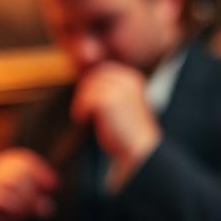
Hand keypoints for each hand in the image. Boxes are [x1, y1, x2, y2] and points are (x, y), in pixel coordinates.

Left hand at [71, 62, 160, 183]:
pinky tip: (85, 120)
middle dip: (85, 94)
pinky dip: (81, 110)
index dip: (90, 86)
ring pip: (87, 87)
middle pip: (92, 77)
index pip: (101, 71)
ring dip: (82, 103)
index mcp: (131, 78)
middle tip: (83, 112)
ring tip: (86, 117)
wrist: (140, 149)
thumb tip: (84, 83)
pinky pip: (84, 99)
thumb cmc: (126, 132)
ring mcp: (118, 88)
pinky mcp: (108, 100)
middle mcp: (127, 79)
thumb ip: (106, 91)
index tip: (87, 103)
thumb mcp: (119, 105)